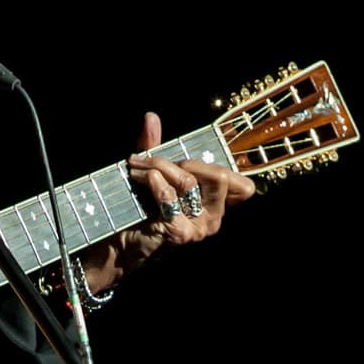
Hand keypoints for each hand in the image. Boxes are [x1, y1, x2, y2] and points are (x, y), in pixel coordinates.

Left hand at [79, 112, 255, 291]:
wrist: (119, 246)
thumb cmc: (140, 211)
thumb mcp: (152, 174)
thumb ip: (155, 147)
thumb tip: (151, 117)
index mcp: (216, 204)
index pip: (244, 187)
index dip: (222, 165)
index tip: (185, 160)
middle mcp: (214, 217)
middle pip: (219, 176)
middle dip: (183, 160)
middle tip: (152, 158)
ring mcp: (199, 227)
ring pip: (189, 182)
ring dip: (158, 166)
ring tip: (135, 165)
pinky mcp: (180, 233)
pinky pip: (171, 197)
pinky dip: (155, 182)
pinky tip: (140, 178)